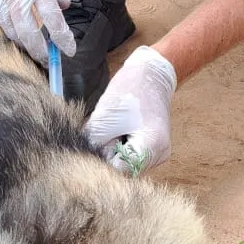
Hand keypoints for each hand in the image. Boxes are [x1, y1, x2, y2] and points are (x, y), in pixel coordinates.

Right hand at [0, 0, 74, 63]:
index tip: (69, 49)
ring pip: (12, 32)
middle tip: (50, 59)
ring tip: (36, 50)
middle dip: (42, 50)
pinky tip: (18, 34)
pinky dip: (10, 31)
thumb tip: (62, 4)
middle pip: (30, 33)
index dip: (62, 36)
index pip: (51, 16)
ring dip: (26, 44)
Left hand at [86, 46, 176, 173]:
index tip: (93, 147)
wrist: (151, 74)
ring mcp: (159, 153)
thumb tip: (83, 163)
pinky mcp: (154, 148)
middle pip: (125, 169)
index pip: (120, 170)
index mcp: (152, 146)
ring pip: (127, 163)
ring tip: (115, 129)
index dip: (103, 161)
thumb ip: (94, 145)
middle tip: (105, 133)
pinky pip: (132, 155)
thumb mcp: (104, 118)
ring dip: (114, 151)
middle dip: (109, 155)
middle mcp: (160, 154)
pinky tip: (121, 130)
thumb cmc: (129, 90)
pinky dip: (121, 146)